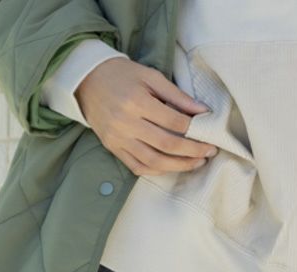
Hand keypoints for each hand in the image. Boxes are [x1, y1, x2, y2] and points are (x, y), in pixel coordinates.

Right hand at [76, 57, 218, 175]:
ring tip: (197, 162)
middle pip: (167, 144)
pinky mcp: (113, 148)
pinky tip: (173, 167)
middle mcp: (126, 122)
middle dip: (193, 151)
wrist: (86, 80)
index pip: (173, 121)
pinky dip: (159, 170)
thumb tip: (203, 111)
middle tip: (210, 151)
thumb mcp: (150, 76)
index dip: (195, 130)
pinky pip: (139, 166)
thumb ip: (176, 95)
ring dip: (180, 165)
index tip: (210, 134)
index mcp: (136, 101)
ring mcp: (118, 138)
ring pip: (154, 161)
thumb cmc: (122, 75)